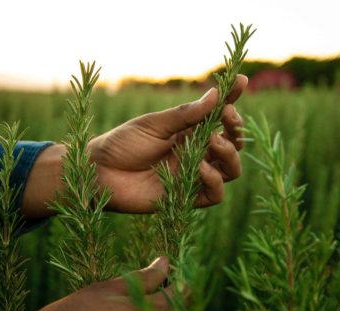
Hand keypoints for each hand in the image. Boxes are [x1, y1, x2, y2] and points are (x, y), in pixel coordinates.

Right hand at [25, 257, 171, 310]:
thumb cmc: (81, 309)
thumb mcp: (113, 287)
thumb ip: (145, 277)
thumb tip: (166, 262)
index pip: (181, 296)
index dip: (185, 280)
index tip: (180, 268)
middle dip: (178, 295)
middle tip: (168, 279)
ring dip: (167, 307)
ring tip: (155, 291)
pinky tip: (142, 307)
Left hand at [88, 75, 247, 212]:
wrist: (99, 173)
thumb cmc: (123, 143)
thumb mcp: (154, 124)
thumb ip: (186, 114)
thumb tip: (216, 93)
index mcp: (189, 132)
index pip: (219, 116)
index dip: (232, 100)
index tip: (240, 83)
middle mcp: (196, 153)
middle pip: (233, 144)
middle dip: (235, 129)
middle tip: (226, 117)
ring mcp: (193, 176)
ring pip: (231, 169)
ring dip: (229, 154)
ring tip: (213, 142)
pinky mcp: (186, 197)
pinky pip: (215, 194)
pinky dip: (214, 180)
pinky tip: (201, 167)